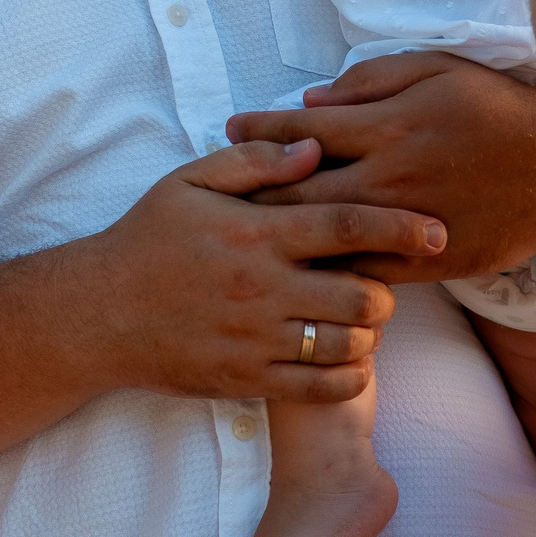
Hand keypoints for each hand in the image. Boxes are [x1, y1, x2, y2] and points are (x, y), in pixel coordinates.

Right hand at [75, 138, 447, 404]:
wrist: (97, 314)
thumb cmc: (147, 240)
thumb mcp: (191, 181)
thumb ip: (256, 161)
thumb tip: (315, 147)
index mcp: (257, 233)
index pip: (349, 223)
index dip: (403, 227)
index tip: (439, 231)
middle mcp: (263, 287)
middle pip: (363, 293)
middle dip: (388, 289)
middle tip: (380, 283)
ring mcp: (256, 339)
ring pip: (348, 344)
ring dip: (369, 333)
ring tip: (359, 320)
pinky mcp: (247, 380)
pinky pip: (320, 388)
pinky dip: (348, 377)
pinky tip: (348, 361)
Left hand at [224, 52, 535, 285]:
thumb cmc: (491, 108)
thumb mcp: (434, 69)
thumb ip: (369, 81)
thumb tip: (311, 104)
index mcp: (388, 125)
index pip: (303, 129)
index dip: (260, 128)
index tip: (231, 127)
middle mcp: (389, 177)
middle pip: (299, 189)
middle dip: (253, 188)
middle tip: (220, 189)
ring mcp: (404, 225)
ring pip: (323, 236)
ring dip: (280, 233)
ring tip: (245, 230)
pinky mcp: (423, 263)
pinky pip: (359, 270)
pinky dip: (326, 267)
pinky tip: (300, 265)